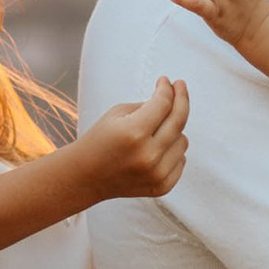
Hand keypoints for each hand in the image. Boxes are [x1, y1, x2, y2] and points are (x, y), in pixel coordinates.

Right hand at [72, 75, 189, 199]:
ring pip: (183, 141)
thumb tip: (175, 97)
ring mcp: (156, 174)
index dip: (168, 88)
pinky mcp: (161, 187)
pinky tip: (155, 150)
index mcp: (133, 133)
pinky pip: (181, 161)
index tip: (168, 81)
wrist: (85, 177)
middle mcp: (147, 155)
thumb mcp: (117, 114)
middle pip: (179, 120)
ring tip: (153, 132)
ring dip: (173, 131)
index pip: (163, 103)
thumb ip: (149, 104)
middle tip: (179, 88)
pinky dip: (172, 152)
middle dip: (181, 99)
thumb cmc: (100, 140)